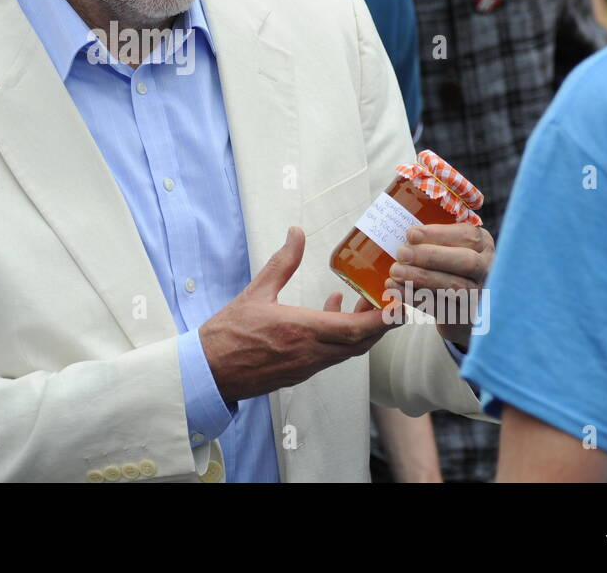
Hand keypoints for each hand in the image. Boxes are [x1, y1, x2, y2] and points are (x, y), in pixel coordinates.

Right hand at [200, 226, 401, 404]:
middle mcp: (310, 353)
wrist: (209, 371)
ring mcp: (306, 366)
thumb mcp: (257, 292)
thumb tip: (296, 233)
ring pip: (347, 351)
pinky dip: (341, 336)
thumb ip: (282, 263)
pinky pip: (330, 355)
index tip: (397, 303)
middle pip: (360, 343)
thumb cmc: (229, 333)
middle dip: (382, 324)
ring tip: (366, 302)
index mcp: (302, 330)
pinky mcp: (299, 372)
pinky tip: (332, 311)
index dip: (382, 318)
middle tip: (394, 301)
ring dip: (362, 330)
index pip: (355, 329)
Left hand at [384, 222, 493, 348]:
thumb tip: (407, 234)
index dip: (438, 234)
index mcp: (483, 245)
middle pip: (467, 262)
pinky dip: (415, 298)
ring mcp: (480, 294)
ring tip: (395, 272)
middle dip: (431, 256)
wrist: (455, 308)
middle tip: (401, 253)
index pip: (467, 236)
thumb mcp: (446, 246)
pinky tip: (396, 290)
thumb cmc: (446, 268)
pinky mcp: (465, 316)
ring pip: (455, 286)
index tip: (411, 234)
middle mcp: (488, 269)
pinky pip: (440, 307)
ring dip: (421, 278)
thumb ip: (433, 237)